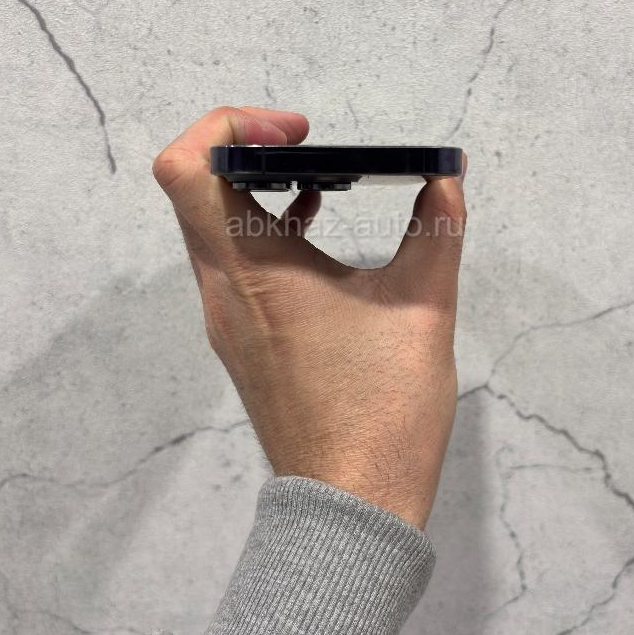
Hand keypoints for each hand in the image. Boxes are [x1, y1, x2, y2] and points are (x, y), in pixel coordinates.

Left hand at [152, 106, 466, 529]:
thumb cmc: (383, 413)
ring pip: (213, 227)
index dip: (229, 126)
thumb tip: (446, 179)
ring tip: (320, 181)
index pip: (187, 168)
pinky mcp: (242, 342)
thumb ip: (437, 230)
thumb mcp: (422, 307)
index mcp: (253, 272)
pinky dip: (264, 232)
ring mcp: (226, 320)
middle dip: (249, 149)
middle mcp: (222, 291)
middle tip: (308, 143)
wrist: (351, 508)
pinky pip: (233, 264)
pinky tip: (315, 230)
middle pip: (196, 188)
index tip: (297, 133)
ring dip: (257, 191)